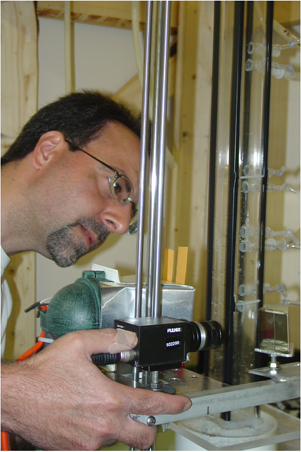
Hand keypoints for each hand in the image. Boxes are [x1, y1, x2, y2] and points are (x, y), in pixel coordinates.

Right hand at [1, 329, 190, 449]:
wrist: (15, 398)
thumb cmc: (43, 374)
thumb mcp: (79, 344)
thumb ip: (110, 340)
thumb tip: (130, 341)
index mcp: (109, 400)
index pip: (152, 405)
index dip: (173, 404)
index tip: (182, 404)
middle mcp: (104, 426)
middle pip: (144, 437)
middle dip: (152, 428)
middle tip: (149, 416)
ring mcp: (89, 443)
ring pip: (118, 439)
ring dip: (119, 426)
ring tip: (103, 407)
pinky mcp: (75, 451)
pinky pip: (96, 445)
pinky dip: (99, 432)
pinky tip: (85, 415)